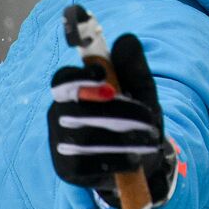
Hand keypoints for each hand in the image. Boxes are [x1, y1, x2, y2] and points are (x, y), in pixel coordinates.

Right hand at [48, 33, 176, 208]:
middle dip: (115, 111)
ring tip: (149, 138)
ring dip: (121, 136)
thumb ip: (134, 69)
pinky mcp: (67, 170)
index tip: (104, 76)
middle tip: (146, 115)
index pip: (62, 80)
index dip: (78, 77)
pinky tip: (134, 159)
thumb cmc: (137, 121)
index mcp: (74, 93)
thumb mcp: (142, 94)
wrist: (142, 162)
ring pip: (82, 136)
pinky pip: (85, 162)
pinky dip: (115, 159)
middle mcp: (59, 117)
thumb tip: (125, 38)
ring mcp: (60, 144)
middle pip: (74, 109)